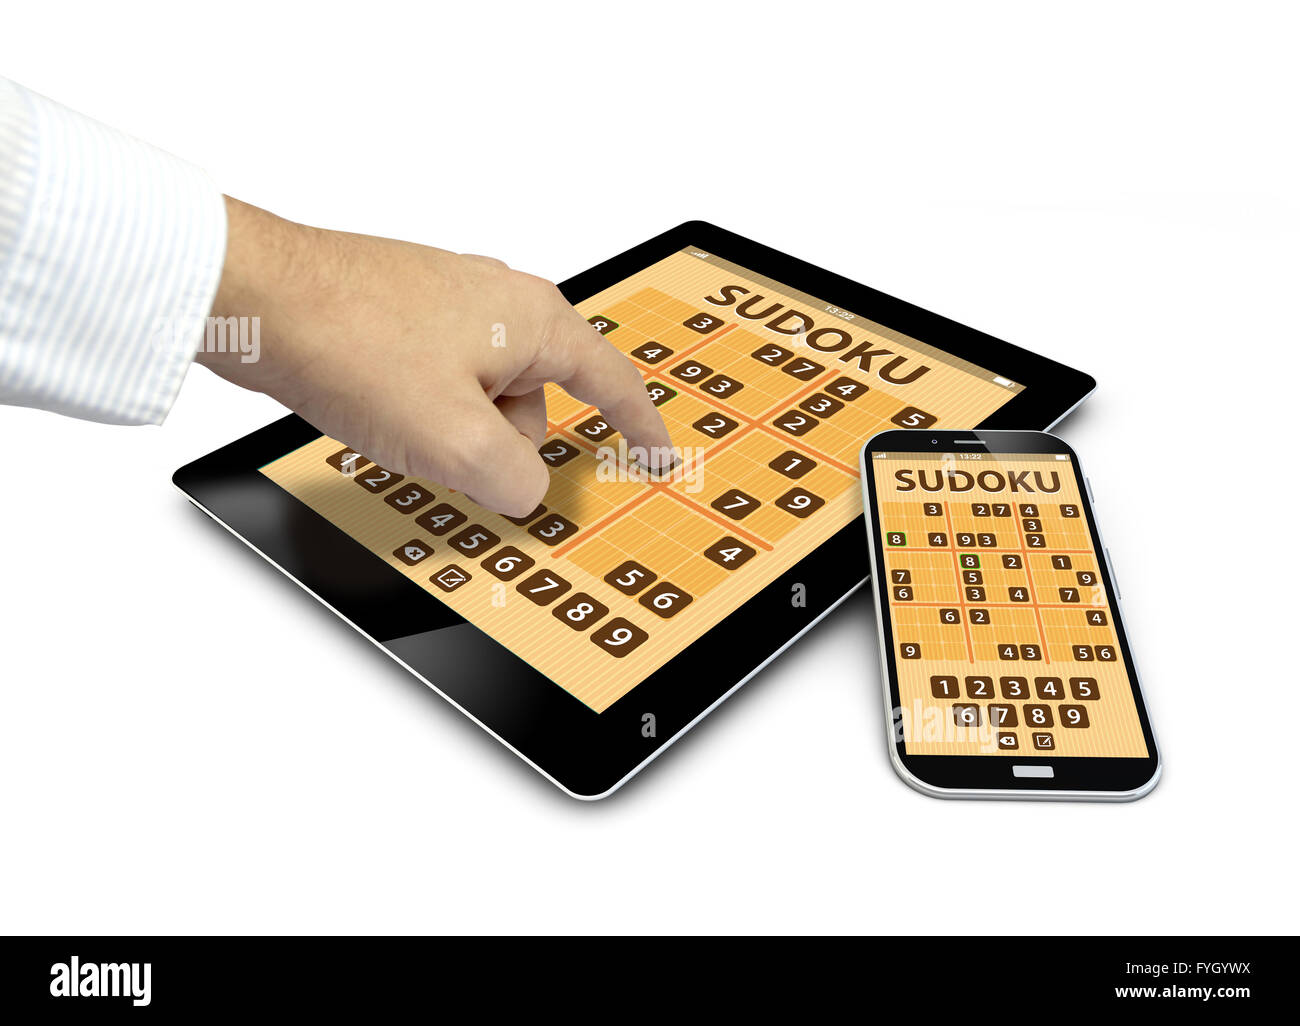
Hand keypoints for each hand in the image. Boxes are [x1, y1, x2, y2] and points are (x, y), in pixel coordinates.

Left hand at [199, 197, 673, 514]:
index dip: (639, 429)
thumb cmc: (352, 344)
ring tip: (397, 427)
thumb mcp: (455, 442)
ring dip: (453, 432)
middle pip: (536, 402)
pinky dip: (422, 411)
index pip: (613, 382)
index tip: (657, 457)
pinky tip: (379, 412)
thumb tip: (526, 490)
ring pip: (482, 398)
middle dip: (503, 445)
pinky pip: (440, 383)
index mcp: (535, 319)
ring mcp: (449, 303)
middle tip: (455, 460)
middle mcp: (501, 300)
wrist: (253, 296)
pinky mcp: (405, 315)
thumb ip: (516, 480)